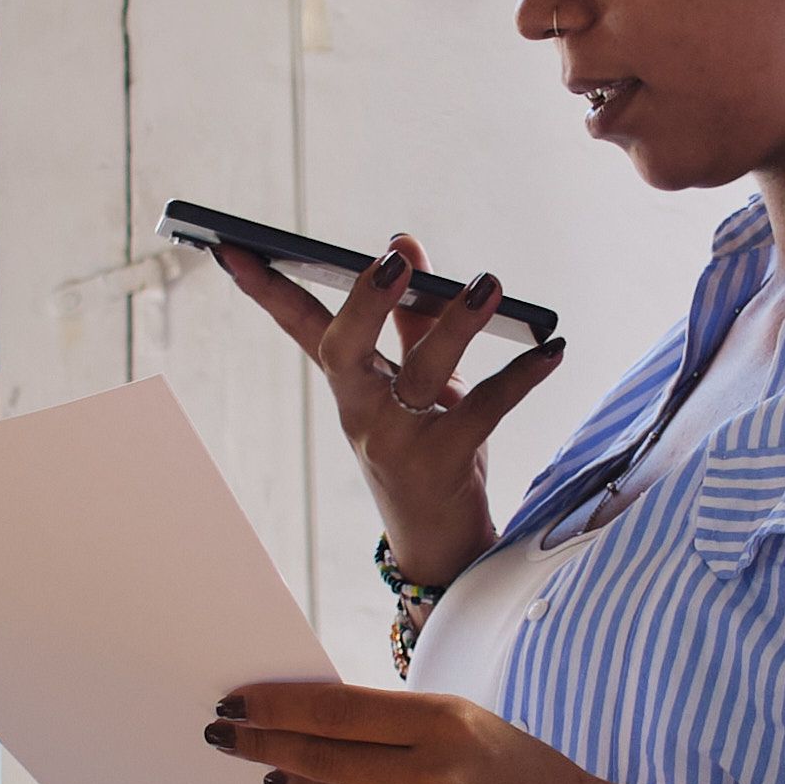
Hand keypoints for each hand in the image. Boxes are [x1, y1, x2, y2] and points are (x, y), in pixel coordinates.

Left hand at [210, 679, 615, 783]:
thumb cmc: (516, 775)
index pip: (335, 711)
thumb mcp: (464, 726)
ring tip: (276, 774)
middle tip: (224, 736)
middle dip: (262, 745)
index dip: (276, 707)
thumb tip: (305, 724)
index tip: (236, 702)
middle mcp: (430, 780)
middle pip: (319, 759)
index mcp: (443, 725)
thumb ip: (392, 725)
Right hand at [211, 229, 571, 591]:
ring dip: (456, 324)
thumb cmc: (428, 448)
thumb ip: (413, 313)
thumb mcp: (417, 381)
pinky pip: (484, 410)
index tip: (231, 247)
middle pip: (343, 350)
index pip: (300, 326)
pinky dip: (522, 377)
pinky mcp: (443, 464)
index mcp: (349, 385)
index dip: (265, 287)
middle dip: (365, 302)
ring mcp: (397, 441)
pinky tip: (553, 350)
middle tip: (391, 260)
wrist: (443, 544)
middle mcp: (362, 412)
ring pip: (420, 374)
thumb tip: (404, 239)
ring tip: (490, 283)